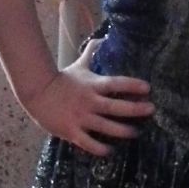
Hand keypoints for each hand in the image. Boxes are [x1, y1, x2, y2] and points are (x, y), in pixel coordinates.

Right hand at [21, 40, 153, 156]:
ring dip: (122, 131)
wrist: (36, 94)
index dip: (132, 85)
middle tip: (151, 110)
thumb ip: (91, 53)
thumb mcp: (79, 66)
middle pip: (115, 107)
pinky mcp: (72, 132)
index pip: (116, 84)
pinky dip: (99, 148)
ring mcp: (81, 118)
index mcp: (93, 85)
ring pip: (105, 127)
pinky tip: (110, 150)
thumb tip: (102, 37)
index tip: (148, 88)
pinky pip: (88, 143)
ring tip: (136, 133)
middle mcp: (89, 102)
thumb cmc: (61, 80)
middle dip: (135, 109)